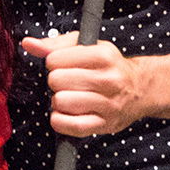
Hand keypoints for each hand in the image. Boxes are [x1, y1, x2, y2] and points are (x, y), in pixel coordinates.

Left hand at [21, 33, 148, 136]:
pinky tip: (65, 112)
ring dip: (58, 100)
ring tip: (69, 96)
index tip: (63, 64)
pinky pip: (70, 126)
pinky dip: (59, 120)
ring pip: (61, 102)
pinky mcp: (105, 125)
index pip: (55, 59)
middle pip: (56, 81)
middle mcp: (108, 80)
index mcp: (103, 55)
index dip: (53, 62)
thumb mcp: (87, 46)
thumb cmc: (108, 66)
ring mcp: (108, 104)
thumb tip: (28, 43)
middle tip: (67, 81)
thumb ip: (55, 44)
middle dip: (56, 81)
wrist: (140, 89)